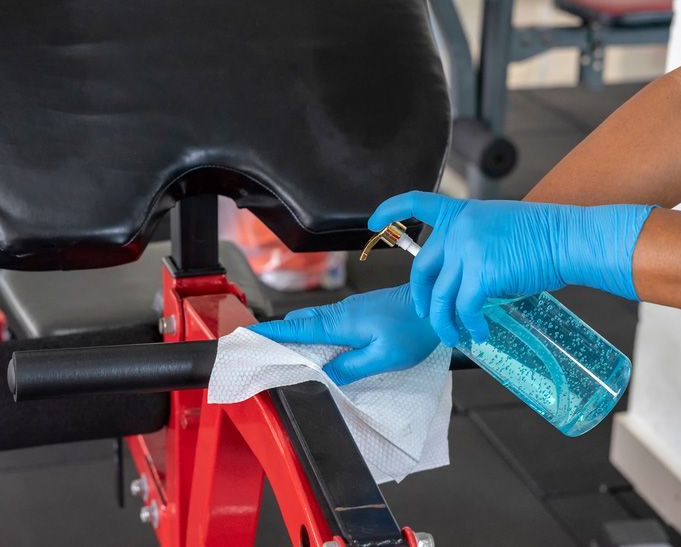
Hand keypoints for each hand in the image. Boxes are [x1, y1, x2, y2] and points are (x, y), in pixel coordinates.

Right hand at [249, 284, 439, 385]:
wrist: (436, 304)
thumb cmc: (414, 330)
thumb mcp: (384, 357)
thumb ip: (351, 367)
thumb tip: (324, 376)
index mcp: (340, 323)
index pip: (295, 329)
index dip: (268, 334)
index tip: (244, 338)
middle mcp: (339, 313)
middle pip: (298, 323)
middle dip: (276, 336)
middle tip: (258, 354)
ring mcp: (348, 311)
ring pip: (311, 322)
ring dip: (295, 336)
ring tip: (282, 356)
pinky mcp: (358, 312)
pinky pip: (326, 323)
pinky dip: (312, 334)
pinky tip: (317, 351)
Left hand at [369, 192, 654, 345]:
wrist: (569, 238)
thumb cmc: (544, 236)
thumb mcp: (498, 226)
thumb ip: (473, 241)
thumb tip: (460, 272)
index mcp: (461, 212)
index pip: (416, 202)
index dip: (391, 211)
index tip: (374, 222)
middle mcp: (459, 228)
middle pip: (423, 268)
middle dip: (423, 298)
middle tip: (430, 315)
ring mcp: (467, 249)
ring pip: (442, 296)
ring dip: (445, 321)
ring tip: (454, 336)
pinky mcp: (481, 273)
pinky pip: (464, 308)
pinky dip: (469, 325)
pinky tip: (479, 333)